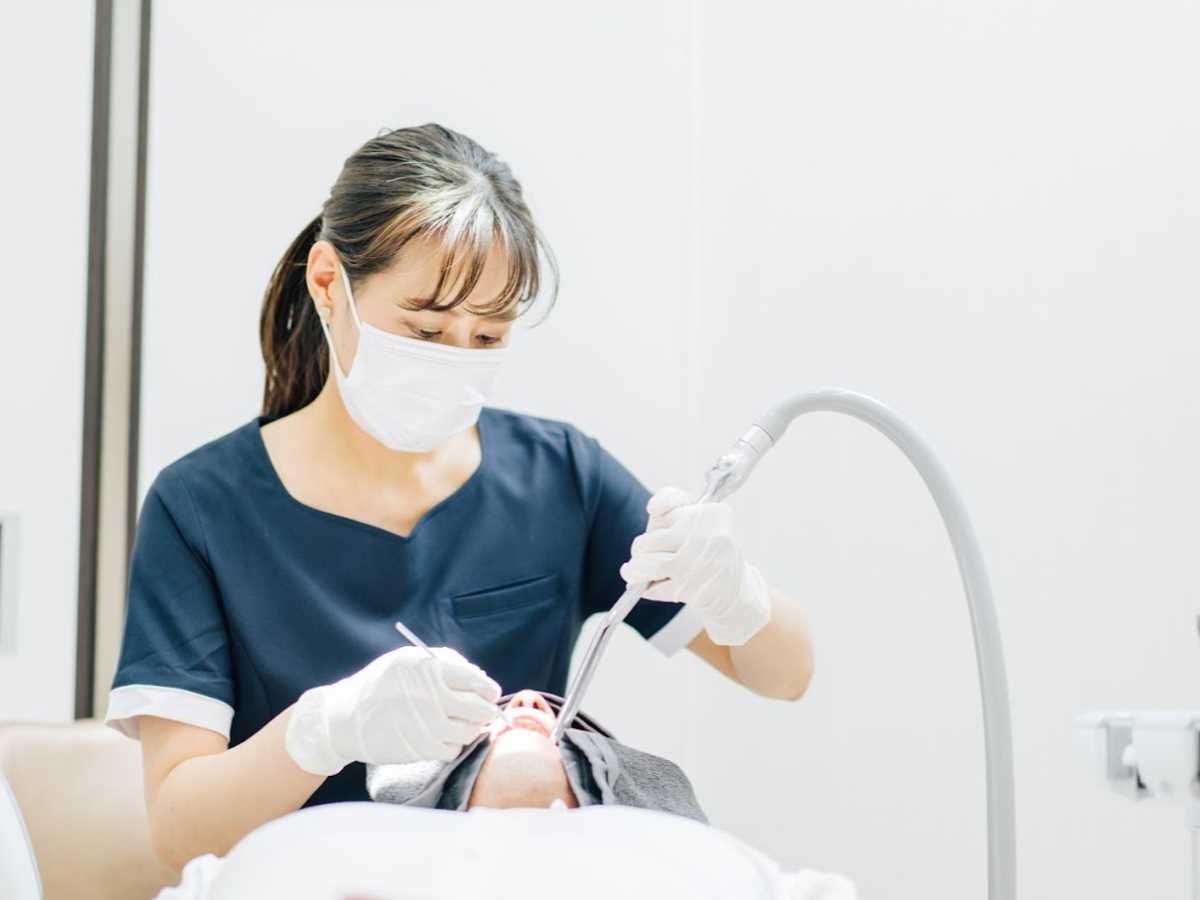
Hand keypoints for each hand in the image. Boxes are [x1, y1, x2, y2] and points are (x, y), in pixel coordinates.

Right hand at [285, 645, 501, 774]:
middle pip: (479, 709)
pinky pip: (454, 749)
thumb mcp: (409, 660)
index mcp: (430, 670)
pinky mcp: (422, 749)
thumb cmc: (381, 684)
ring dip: (472, 727)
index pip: (476, 681)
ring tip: (461, 721)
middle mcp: (432, 698)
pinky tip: (442, 734)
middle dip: (487, 710)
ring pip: (470, 731)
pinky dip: (453, 743)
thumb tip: (480, 678)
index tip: (490, 692)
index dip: (488, 688)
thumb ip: (446, 662)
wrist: (345, 717)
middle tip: (485, 709)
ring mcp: (428, 726)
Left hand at [619, 486, 770, 645]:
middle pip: (652, 538)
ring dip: (636, 570)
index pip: (671, 501)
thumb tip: (654, 508)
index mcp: (716, 514)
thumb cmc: (709, 552)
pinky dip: (648, 589)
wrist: (735, 593)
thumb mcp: (700, 521)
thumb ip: (674, 503)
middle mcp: (712, 536)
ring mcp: (703, 565)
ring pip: (651, 564)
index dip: (658, 508)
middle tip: (642, 554)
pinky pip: (657, 588)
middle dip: (641, 548)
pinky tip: (650, 586)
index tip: (653, 510)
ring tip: (633, 571)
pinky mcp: (695, 591)